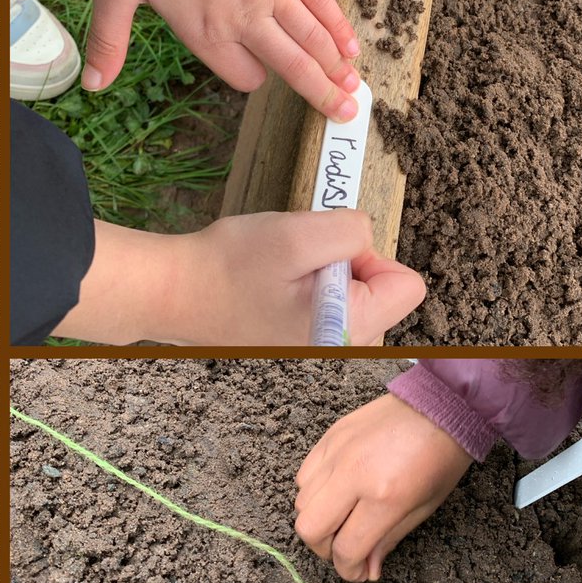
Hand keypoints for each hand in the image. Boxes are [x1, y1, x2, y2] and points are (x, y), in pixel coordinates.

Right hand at [53, 211, 424, 345]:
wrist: (173, 293)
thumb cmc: (227, 268)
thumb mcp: (298, 233)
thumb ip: (352, 230)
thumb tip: (366, 238)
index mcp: (349, 330)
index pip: (407, 284)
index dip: (371, 253)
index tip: (327, 252)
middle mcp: (339, 351)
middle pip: (383, 293)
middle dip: (349, 267)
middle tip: (298, 264)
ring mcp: (319, 352)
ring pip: (354, 298)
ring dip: (326, 277)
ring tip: (281, 276)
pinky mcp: (300, 344)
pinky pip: (328, 307)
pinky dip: (308, 290)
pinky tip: (273, 288)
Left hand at [86, 0, 360, 120]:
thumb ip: (110, 39)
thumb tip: (92, 85)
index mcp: (207, 33)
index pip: (246, 78)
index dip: (253, 82)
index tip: (260, 79)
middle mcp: (245, 17)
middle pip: (293, 65)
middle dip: (321, 91)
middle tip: (346, 112)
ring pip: (312, 35)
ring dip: (336, 63)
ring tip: (355, 88)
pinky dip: (336, 21)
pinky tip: (350, 43)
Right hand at [295, 394, 472, 581]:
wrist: (443, 404)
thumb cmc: (442, 456)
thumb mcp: (424, 507)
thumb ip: (389, 539)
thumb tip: (368, 569)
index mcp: (385, 496)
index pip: (347, 548)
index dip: (349, 570)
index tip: (358, 572)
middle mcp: (353, 475)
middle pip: (310, 529)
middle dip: (324, 549)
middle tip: (345, 548)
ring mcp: (337, 453)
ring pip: (301, 503)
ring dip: (319, 520)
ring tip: (342, 518)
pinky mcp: (330, 437)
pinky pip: (304, 476)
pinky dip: (314, 492)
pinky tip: (336, 493)